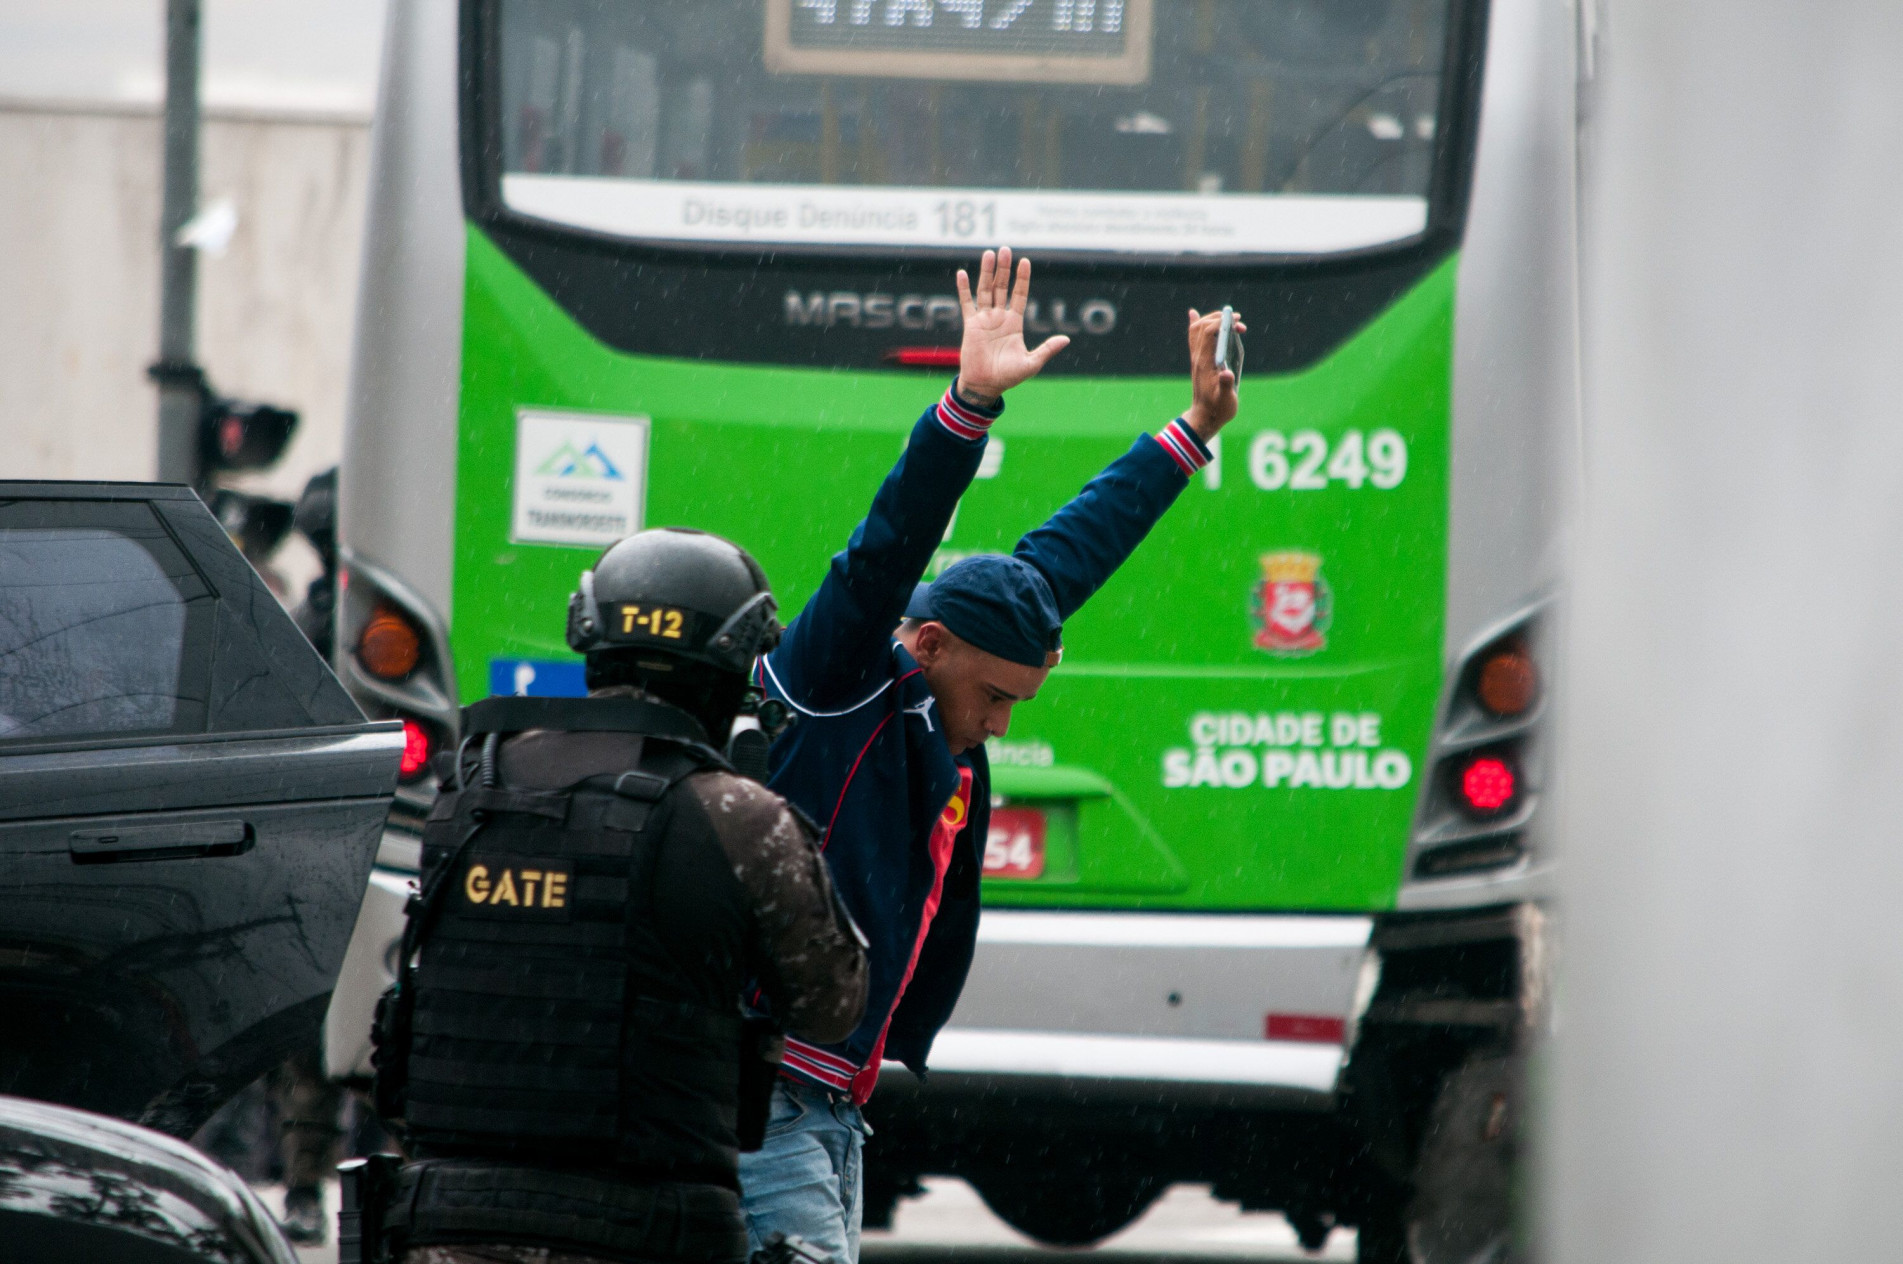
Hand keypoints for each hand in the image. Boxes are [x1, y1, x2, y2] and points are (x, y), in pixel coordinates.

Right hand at [954, 247, 1069, 403]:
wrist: (985, 386)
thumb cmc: (1008, 377)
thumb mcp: (1032, 363)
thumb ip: (1047, 349)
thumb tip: (1066, 339)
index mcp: (1015, 323)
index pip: (1020, 295)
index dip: (1022, 279)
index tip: (1025, 261)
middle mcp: (999, 317)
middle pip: (1001, 287)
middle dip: (1003, 269)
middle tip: (1004, 249)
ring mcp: (984, 319)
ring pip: (985, 290)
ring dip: (986, 272)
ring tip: (989, 254)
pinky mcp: (970, 325)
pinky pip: (967, 303)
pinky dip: (964, 289)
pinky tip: (962, 273)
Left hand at [1184, 307, 1244, 441]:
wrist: (1204, 417)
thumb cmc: (1218, 409)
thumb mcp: (1225, 400)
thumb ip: (1226, 386)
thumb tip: (1227, 374)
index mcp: (1205, 363)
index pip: (1209, 333)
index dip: (1223, 322)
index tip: (1238, 322)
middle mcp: (1198, 357)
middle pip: (1203, 326)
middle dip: (1221, 318)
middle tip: (1239, 323)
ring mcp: (1196, 358)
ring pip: (1197, 330)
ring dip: (1213, 320)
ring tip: (1231, 322)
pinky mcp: (1198, 361)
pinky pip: (1194, 338)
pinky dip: (1197, 324)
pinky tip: (1195, 315)